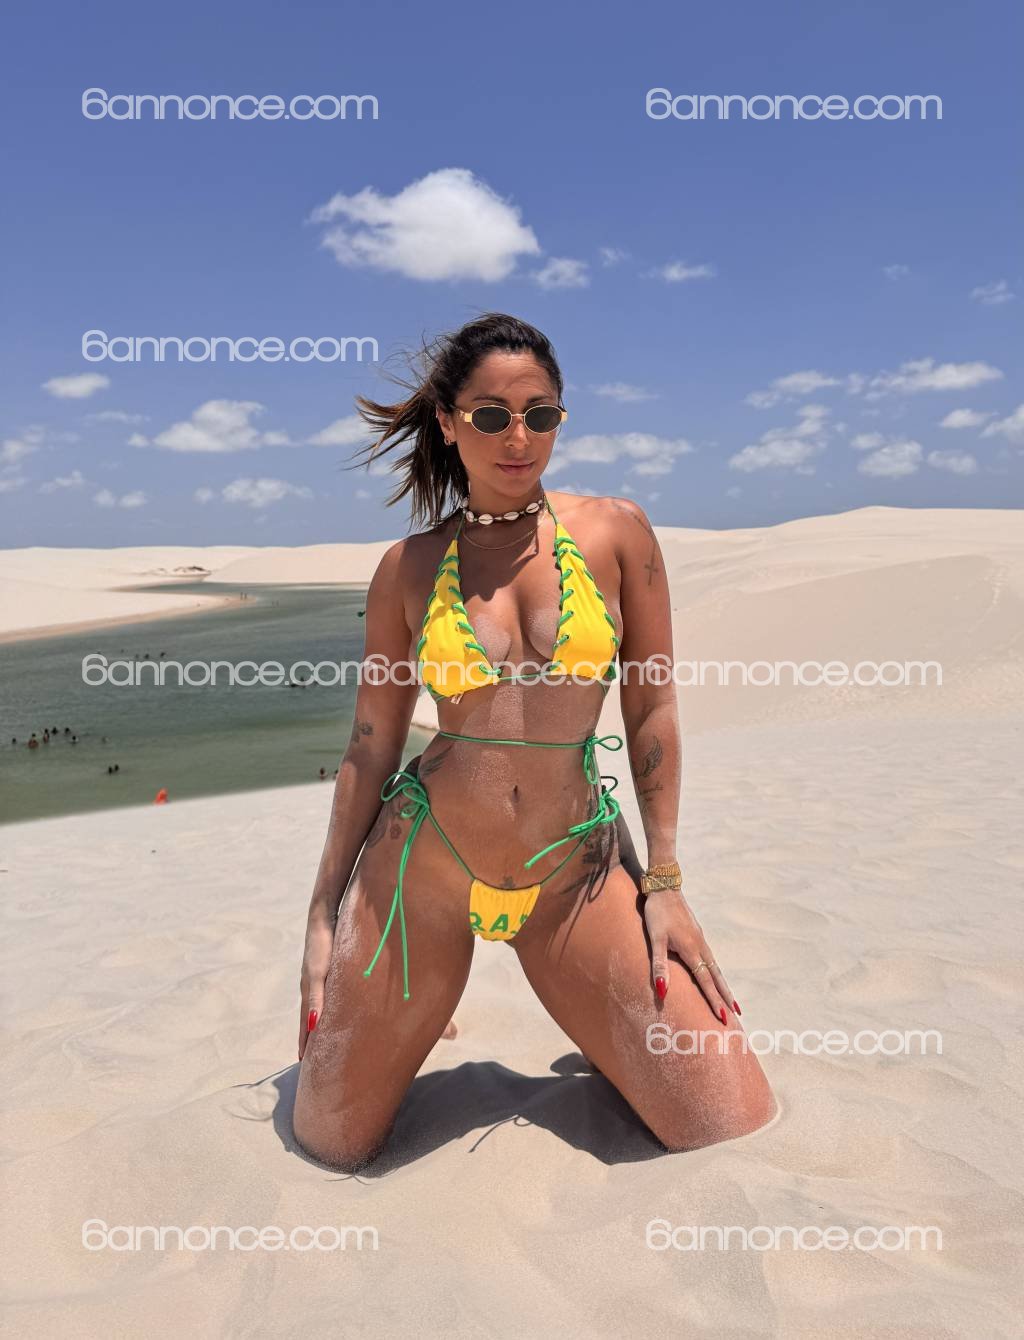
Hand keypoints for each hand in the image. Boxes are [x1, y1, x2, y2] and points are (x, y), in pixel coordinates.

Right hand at [298, 908, 335, 1059]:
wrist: (323, 914)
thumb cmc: (322, 943)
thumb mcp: (319, 972)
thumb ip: (317, 998)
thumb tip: (314, 1026)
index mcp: (309, 990)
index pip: (306, 1023)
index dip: (305, 1042)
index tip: (304, 1063)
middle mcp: (312, 985)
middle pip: (310, 1017)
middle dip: (311, 1037)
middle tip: (312, 1059)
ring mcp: (320, 975)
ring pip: (320, 1005)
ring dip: (320, 1022)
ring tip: (323, 1038)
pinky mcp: (329, 965)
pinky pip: (328, 993)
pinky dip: (328, 1006)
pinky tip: (335, 1006)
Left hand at [642, 889, 740, 1024]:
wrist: (664, 887)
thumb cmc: (657, 913)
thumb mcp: (655, 939)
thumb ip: (659, 966)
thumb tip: (662, 991)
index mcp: (692, 950)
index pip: (706, 982)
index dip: (715, 1001)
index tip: (725, 1018)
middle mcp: (700, 946)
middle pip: (716, 977)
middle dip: (726, 997)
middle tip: (737, 1015)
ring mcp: (700, 940)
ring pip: (715, 968)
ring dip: (723, 985)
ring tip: (731, 1000)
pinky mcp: (697, 934)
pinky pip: (710, 959)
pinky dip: (715, 972)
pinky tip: (714, 975)